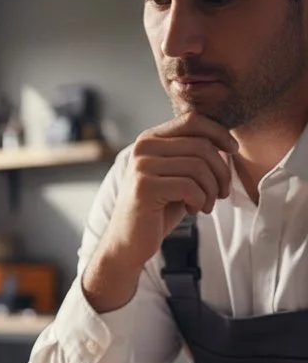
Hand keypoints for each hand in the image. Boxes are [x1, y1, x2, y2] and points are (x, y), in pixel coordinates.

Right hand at [84, 112, 237, 312]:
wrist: (128, 242)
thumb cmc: (158, 208)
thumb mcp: (177, 175)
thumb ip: (193, 155)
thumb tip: (228, 142)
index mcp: (149, 139)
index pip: (192, 120)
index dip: (219, 133)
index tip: (233, 151)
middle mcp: (142, 148)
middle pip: (201, 145)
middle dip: (221, 171)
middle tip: (222, 193)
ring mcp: (141, 167)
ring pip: (199, 167)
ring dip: (212, 189)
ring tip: (207, 204)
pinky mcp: (145, 187)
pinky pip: (190, 187)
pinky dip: (201, 201)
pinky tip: (195, 210)